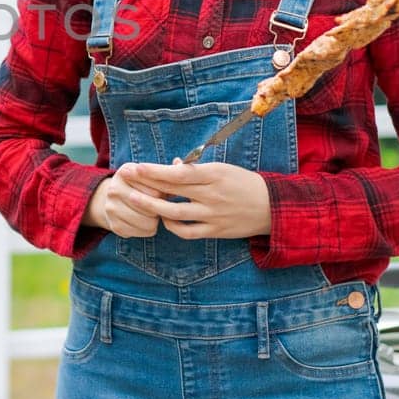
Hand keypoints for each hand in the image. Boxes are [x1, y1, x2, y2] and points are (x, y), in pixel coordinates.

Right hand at [83, 165, 181, 237]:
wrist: (115, 199)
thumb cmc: (142, 185)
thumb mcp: (151, 176)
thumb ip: (167, 172)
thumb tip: (179, 163)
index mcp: (126, 171)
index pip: (156, 188)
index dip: (165, 194)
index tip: (166, 194)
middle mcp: (114, 188)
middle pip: (150, 205)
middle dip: (160, 208)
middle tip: (160, 206)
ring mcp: (112, 208)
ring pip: (147, 221)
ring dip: (155, 220)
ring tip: (154, 214)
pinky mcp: (114, 226)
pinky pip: (141, 232)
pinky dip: (148, 230)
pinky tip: (145, 222)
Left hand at [116, 160, 273, 239]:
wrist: (271, 207)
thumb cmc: (243, 182)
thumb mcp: (222, 169)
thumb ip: (196, 169)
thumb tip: (172, 166)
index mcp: (214, 175)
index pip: (178, 173)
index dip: (155, 171)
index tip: (136, 167)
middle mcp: (212, 195)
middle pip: (172, 192)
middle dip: (146, 186)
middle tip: (126, 181)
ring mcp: (213, 215)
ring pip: (175, 213)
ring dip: (153, 207)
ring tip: (135, 201)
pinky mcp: (215, 231)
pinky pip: (187, 232)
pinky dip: (172, 226)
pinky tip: (163, 219)